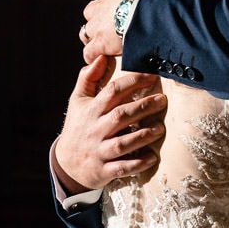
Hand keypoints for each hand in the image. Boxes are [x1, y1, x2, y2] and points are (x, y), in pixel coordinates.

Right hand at [53, 55, 165, 193]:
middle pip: (120, 116)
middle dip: (143, 107)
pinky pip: (122, 168)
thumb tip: (101, 56)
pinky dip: (137, 164)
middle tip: (162, 100)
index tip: (152, 76)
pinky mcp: (104, 170)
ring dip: (142, 136)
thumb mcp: (78, 101)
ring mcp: (99, 151)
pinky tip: (152, 157)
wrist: (66, 163)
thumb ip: (88, 78)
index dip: (132, 82)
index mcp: (91, 110)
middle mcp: (95, 130)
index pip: (112, 92)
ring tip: (160, 128)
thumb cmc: (78, 127)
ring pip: (122, 143)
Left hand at [80, 0, 164, 63]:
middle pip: (90, 10)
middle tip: (111, 23)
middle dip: (98, 16)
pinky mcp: (100, 43)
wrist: (148, 10)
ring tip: (104, 43)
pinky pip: (89, 53)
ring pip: (85, 32)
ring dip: (93, 36)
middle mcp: (100, 6)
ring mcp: (98, 26)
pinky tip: (101, 59)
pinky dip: (93, 56)